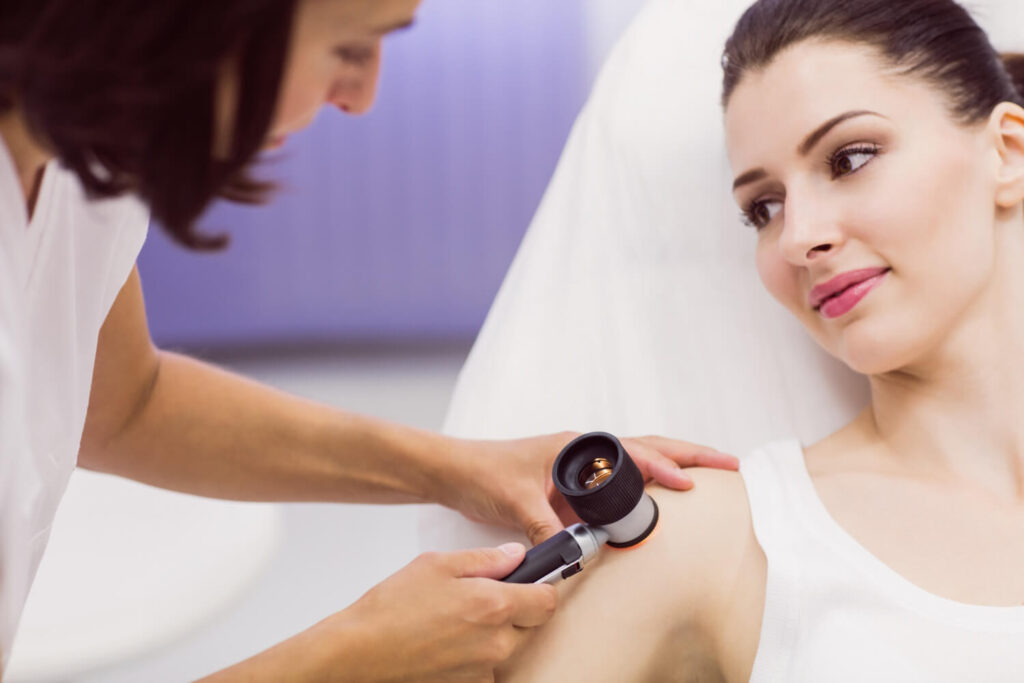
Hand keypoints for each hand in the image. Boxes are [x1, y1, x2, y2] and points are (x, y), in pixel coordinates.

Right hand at [310, 544, 555, 681]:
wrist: (360, 651)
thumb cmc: (393, 606)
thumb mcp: (439, 564)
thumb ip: (485, 559)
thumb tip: (515, 555)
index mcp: (494, 606)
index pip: (547, 601)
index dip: (540, 587)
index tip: (529, 581)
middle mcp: (496, 642)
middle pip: (531, 625)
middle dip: (515, 609)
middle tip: (481, 596)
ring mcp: (483, 669)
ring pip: (508, 646)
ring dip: (494, 632)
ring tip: (457, 619)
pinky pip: (487, 665)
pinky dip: (476, 653)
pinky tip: (448, 640)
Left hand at [444, 432, 739, 544]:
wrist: (455, 471)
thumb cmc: (483, 474)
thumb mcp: (515, 502)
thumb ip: (544, 528)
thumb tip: (571, 554)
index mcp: (576, 447)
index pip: (634, 453)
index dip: (666, 468)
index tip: (693, 485)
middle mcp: (585, 452)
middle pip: (649, 447)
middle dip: (691, 455)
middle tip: (730, 464)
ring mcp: (582, 467)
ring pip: (639, 460)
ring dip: (674, 465)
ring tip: (708, 476)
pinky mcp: (574, 485)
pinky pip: (619, 484)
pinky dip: (646, 485)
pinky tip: (661, 499)